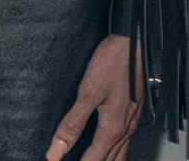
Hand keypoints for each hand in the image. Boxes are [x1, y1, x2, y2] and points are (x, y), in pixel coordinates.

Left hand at [45, 35, 142, 160]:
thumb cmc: (113, 62)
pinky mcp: (133, 110)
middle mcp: (125, 129)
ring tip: (90, 160)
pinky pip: (124, 141)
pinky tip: (105, 145)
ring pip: (119, 154)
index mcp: (112, 129)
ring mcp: (132, 120)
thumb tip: (55, 153)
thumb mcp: (88, 92)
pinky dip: (113, 151)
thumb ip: (72, 124)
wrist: (133, 40)